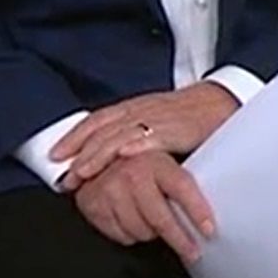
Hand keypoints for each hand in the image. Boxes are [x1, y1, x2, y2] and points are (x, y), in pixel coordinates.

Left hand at [53, 83, 237, 189]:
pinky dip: (132, 146)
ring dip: (97, 155)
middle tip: (64, 175)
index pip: (96, 120)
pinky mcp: (174, 128)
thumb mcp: (156, 121)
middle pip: (100, 129)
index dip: (74, 136)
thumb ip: (135, 135)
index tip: (55, 155)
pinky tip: (120, 157)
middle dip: (78, 152)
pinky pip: (149, 137)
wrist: (222, 102)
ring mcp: (156, 118)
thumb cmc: (191, 116)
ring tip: (82, 173)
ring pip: (118, 135)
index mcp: (134, 108)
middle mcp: (140, 110)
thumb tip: (113, 157)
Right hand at [71, 150, 215, 263]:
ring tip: (153, 223)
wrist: (92, 158)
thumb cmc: (136, 163)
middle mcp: (132, 174)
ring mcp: (111, 189)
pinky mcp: (93, 205)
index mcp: (155, 160)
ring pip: (141, 231)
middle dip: (180, 240)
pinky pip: (121, 235)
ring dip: (151, 234)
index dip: (197, 211)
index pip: (181, 188)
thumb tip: (221, 195)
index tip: (210, 230)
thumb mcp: (163, 160)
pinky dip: (129, 234)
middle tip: (193, 251)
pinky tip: (132, 221)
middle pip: (161, 218)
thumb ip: (182, 179)